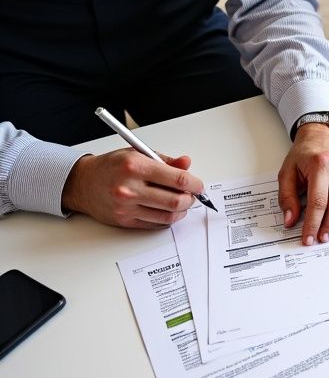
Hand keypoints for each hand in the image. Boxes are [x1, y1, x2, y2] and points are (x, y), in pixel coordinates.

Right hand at [61, 149, 200, 228]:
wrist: (82, 183)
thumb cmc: (111, 166)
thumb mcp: (137, 154)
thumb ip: (165, 161)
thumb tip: (187, 164)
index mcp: (135, 166)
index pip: (177, 179)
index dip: (194, 184)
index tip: (198, 185)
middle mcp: (130, 188)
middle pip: (175, 200)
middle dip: (190, 199)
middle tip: (191, 195)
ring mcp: (126, 207)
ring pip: (168, 215)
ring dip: (181, 210)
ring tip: (181, 202)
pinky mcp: (125, 221)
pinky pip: (156, 223)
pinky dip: (167, 218)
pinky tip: (167, 210)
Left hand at [278, 123, 328, 245]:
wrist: (322, 132)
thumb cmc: (304, 153)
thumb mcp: (287, 171)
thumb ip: (287, 196)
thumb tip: (290, 220)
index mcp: (319, 164)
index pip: (317, 202)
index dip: (313, 223)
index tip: (309, 238)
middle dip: (328, 225)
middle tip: (321, 237)